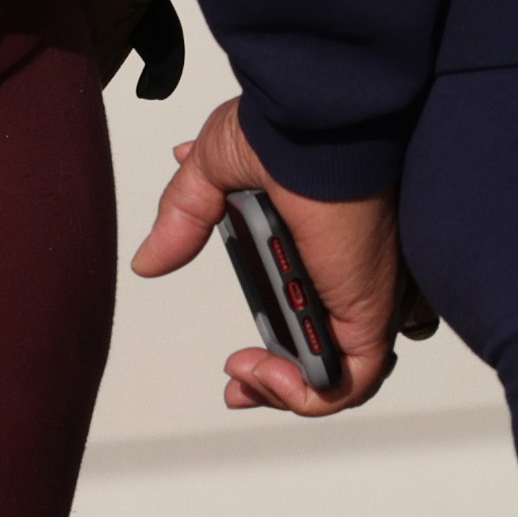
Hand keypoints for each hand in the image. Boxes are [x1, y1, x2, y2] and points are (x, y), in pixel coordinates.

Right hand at [128, 99, 402, 412]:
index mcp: (316, 246)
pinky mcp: (369, 310)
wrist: (319, 120)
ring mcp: (360, 294)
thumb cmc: (288, 127)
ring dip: (287, 391)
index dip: (279, 349)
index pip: (313, 312)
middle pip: (328, 350)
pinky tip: (266, 373)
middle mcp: (343, 273)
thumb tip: (148, 258)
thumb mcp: (217, 171)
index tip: (238, 361)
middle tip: (240, 378)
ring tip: (249, 373)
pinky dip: (308, 396)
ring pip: (340, 374)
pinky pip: (350, 380)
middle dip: (281, 383)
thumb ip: (183, 218)